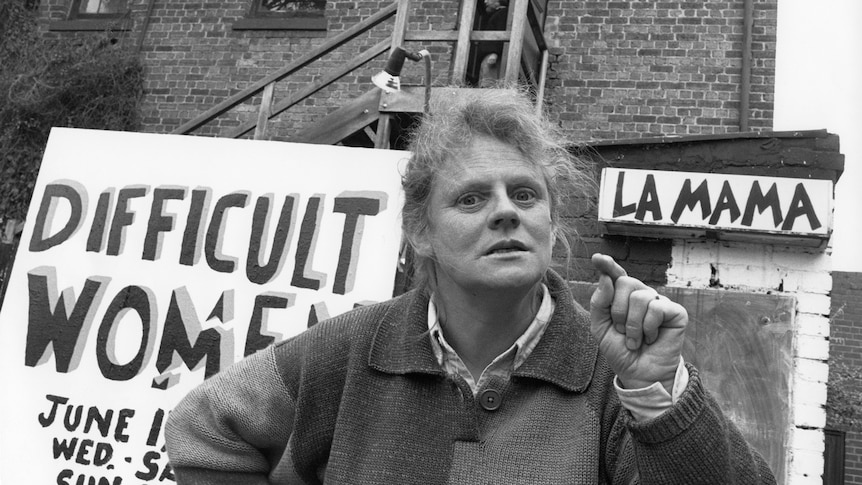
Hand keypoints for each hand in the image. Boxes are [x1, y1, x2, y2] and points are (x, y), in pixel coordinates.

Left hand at [589, 253, 686, 392]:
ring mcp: (659, 302)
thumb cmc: (621, 350)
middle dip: (617, 311)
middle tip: (622, 332)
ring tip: (634, 340)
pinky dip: (648, 327)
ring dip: (632, 325)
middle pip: (624, 282)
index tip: (597, 258)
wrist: (639, 374)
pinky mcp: (676, 312)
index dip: (607, 265)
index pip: (615, 275)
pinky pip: (656, 308)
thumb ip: (600, 303)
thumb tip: (606, 277)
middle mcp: (642, 295)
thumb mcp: (601, 328)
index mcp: (622, 297)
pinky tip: (651, 338)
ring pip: (640, 297)